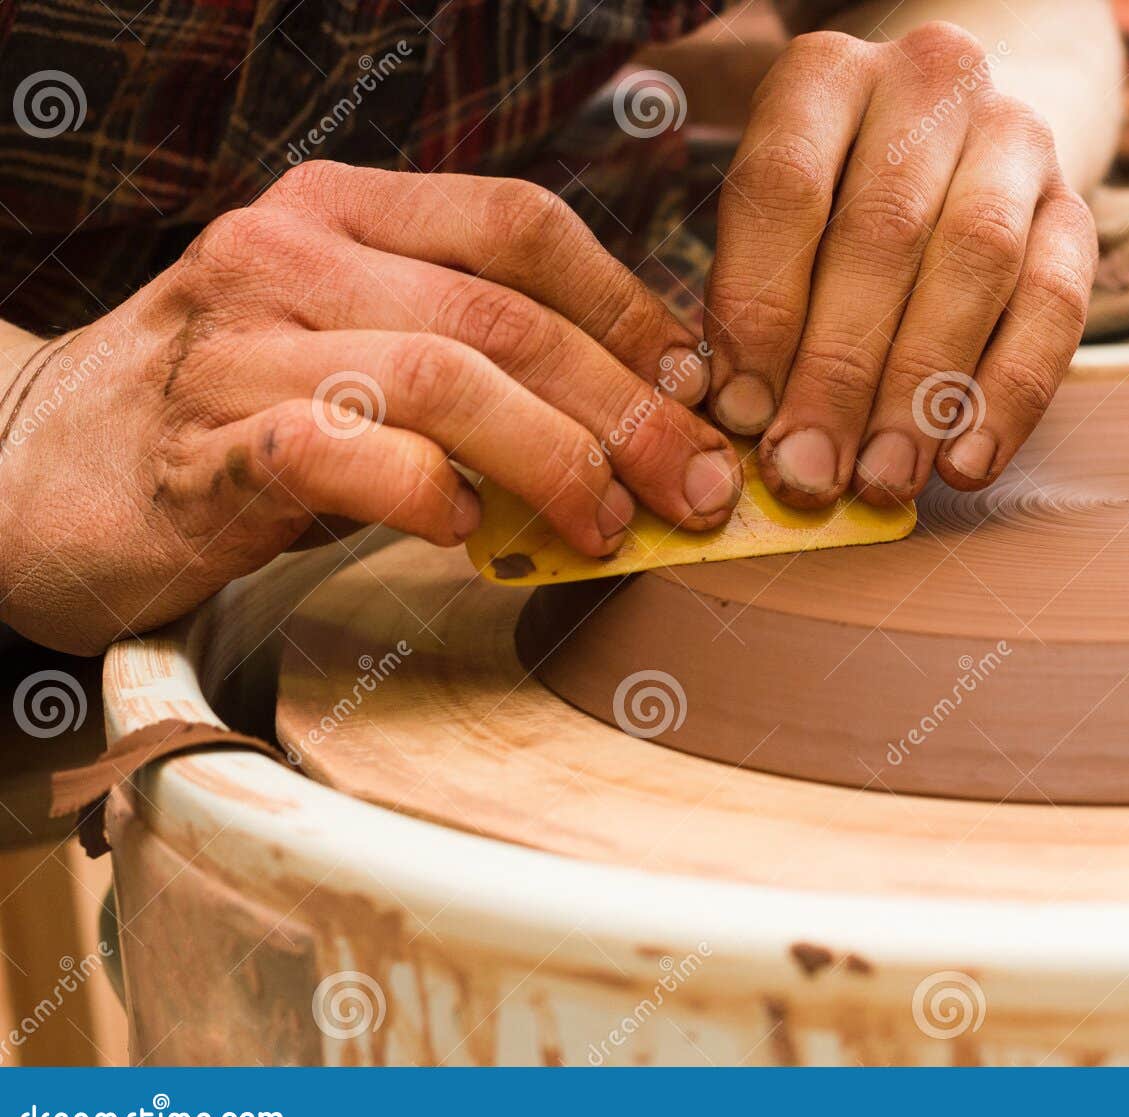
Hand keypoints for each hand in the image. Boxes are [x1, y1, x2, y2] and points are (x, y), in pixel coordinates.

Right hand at [0, 161, 741, 653]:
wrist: (44, 465)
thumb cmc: (236, 408)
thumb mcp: (355, 341)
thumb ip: (472, 351)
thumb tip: (640, 409)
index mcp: (345, 208)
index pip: (523, 225)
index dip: (631, 307)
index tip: (698, 387)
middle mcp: (290, 253)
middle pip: (505, 315)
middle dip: (627, 408)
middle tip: (696, 483)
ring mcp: (239, 345)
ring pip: (441, 377)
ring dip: (554, 458)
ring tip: (607, 522)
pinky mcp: (201, 449)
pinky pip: (338, 453)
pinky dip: (424, 493)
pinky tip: (465, 532)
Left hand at [704, 21, 1095, 507]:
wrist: (960, 140)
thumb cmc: (835, 202)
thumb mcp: (775, 221)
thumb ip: (753, 301)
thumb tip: (742, 417)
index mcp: (824, 76)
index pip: (785, 188)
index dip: (761, 310)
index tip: (745, 413)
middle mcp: (928, 85)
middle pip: (883, 232)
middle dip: (840, 370)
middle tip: (812, 470)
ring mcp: (1015, 140)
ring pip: (976, 261)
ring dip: (924, 387)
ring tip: (885, 476)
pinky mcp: (1076, 207)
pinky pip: (1056, 303)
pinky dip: (1009, 395)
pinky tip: (967, 463)